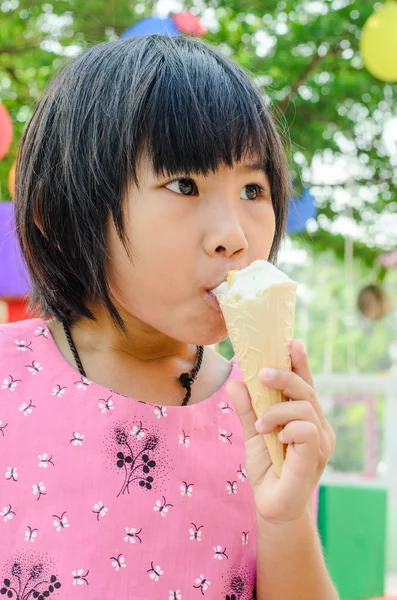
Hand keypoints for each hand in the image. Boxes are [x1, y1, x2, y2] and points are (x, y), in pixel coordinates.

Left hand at [226, 339, 335, 523]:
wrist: (271, 507)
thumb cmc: (267, 469)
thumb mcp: (253, 433)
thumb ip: (247, 408)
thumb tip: (235, 381)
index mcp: (304, 417)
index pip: (304, 384)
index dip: (299, 362)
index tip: (291, 341)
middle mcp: (317, 426)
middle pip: (306, 388)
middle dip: (284, 375)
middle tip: (261, 374)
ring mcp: (321, 441)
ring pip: (304, 405)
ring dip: (277, 410)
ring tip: (261, 426)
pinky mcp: (316, 455)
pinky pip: (306, 428)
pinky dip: (285, 427)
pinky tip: (273, 438)